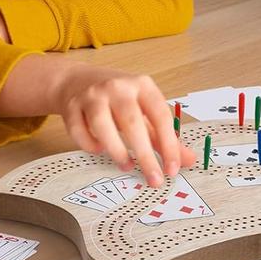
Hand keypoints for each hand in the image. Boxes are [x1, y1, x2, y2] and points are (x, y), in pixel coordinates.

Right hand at [55, 64, 196, 186]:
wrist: (76, 80)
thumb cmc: (116, 97)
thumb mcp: (144, 108)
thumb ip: (164, 135)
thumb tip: (188, 160)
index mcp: (141, 85)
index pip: (160, 115)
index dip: (169, 144)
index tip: (173, 168)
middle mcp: (117, 86)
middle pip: (132, 123)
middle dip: (145, 156)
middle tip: (154, 179)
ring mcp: (92, 95)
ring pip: (102, 126)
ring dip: (117, 151)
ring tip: (126, 165)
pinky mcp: (71, 105)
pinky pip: (79, 131)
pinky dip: (89, 145)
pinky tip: (99, 150)